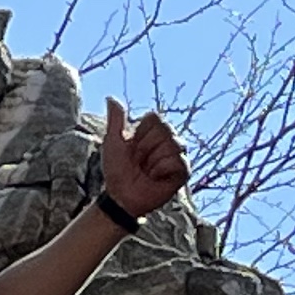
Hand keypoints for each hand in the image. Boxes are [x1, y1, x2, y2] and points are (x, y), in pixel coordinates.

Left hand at [99, 99, 191, 217]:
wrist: (121, 196)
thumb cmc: (117, 170)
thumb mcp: (113, 142)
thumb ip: (115, 120)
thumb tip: (110, 98)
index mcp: (154, 131)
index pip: (155, 118)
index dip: (140, 134)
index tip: (132, 148)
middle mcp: (169, 140)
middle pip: (165, 130)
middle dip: (146, 149)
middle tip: (139, 162)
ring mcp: (178, 155)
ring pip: (171, 146)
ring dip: (153, 162)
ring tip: (148, 171)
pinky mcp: (184, 171)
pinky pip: (177, 162)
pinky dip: (161, 171)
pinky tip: (157, 178)